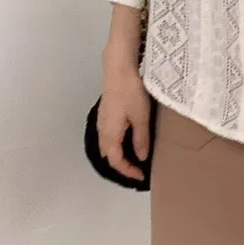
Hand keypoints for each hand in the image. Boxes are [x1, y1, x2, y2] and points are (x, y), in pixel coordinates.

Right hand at [97, 61, 150, 181]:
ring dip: (119, 155)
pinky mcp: (105, 114)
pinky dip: (116, 145)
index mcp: (110, 134)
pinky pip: (108, 137)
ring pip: (107, 146)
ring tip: (134, 159)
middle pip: (109, 155)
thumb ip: (141, 139)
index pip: (116, 161)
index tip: (141, 176)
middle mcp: (102, 130)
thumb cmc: (131, 92)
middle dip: (122, 166)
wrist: (119, 68)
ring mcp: (102, 121)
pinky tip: (127, 142)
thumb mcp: (141, 118)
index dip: (128, 171)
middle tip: (137, 170)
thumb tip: (141, 157)